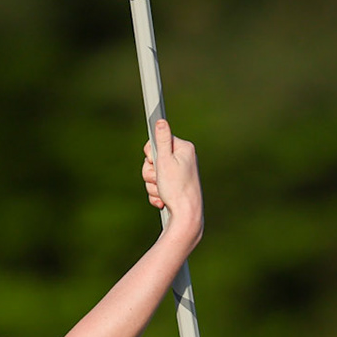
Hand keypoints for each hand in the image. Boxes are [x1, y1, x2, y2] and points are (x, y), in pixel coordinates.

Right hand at [142, 119, 203, 239]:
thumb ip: (162, 140)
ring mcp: (179, 174)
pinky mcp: (175, 186)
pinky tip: (163, 200)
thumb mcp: (165, 161)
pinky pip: (157, 186)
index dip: (152, 153)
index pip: (158, 140)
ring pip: (153, 174)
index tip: (154, 160)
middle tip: (158, 179)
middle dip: (150, 172)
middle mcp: (183, 159)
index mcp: (184, 149)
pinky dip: (157, 194)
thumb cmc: (177, 189)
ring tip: (162, 191)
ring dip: (152, 184)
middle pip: (154, 159)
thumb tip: (161, 121)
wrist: (186, 216)